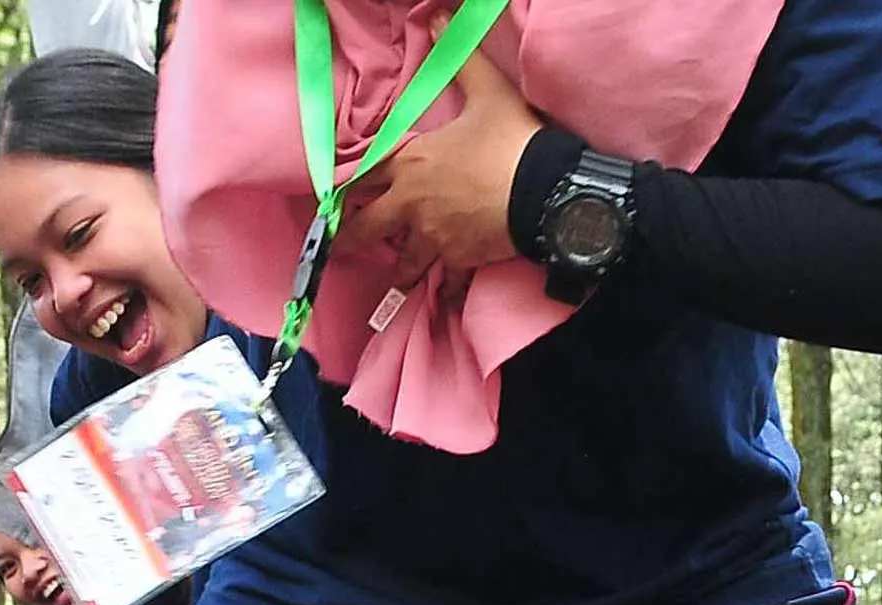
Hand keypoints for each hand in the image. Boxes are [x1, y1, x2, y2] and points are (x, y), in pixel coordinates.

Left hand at [348, 54, 541, 282]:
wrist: (546, 189)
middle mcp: (412, 205)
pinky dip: (442, 290)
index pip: (364, 178)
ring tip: (395, 274)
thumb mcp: (488, 92)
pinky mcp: (458, 260)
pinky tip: (439, 299)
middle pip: (366, 229)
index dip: (347, 188)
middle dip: (351, 239)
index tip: (335, 199)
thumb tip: (440, 16)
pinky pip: (443, 282)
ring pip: (402, 263)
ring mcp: (433, 237)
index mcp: (412, 164)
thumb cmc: (512, 140)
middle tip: (340, 248)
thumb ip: (460, 59)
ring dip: (398, 267)